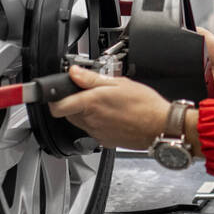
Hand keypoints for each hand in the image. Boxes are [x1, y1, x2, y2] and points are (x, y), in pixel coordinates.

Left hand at [47, 66, 169, 149]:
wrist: (160, 126)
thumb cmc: (145, 105)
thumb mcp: (119, 83)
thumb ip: (92, 79)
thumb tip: (74, 72)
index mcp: (91, 104)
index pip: (57, 106)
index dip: (53, 98)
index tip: (56, 92)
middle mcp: (91, 121)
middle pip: (66, 113)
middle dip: (71, 102)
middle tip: (87, 92)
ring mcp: (97, 133)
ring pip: (79, 121)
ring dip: (84, 112)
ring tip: (103, 103)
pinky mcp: (104, 141)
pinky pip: (92, 130)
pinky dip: (96, 122)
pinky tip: (111, 115)